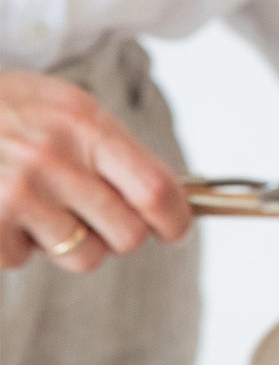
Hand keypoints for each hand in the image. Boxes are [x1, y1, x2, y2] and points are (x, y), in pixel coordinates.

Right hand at [0, 71, 191, 272]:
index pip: (156, 189)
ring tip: (41, 209)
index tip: (173, 229)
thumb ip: (108, 145)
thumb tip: (167, 196)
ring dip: (68, 243)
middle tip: (96, 218)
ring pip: (83, 256)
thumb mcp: (60, 104)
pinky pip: (24, 259)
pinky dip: (15, 244)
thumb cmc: (0, 108)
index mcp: (84, 125)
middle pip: (127, 236)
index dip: (175, 219)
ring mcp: (17, 195)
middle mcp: (54, 160)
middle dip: (118, 235)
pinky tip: (0, 210)